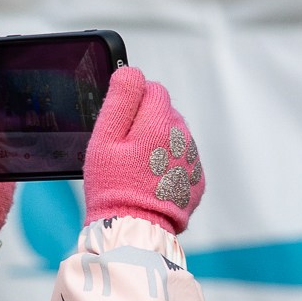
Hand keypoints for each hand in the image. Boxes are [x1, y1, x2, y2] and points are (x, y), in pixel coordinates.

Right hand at [80, 66, 203, 232]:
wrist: (135, 230)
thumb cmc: (113, 185)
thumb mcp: (105, 139)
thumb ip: (120, 101)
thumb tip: (131, 70)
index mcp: (161, 122)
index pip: (154, 89)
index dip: (134, 102)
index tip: (120, 124)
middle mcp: (183, 137)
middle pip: (166, 113)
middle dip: (147, 123)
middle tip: (124, 150)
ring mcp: (193, 160)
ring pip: (175, 137)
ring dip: (158, 144)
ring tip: (137, 169)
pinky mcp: (196, 181)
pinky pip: (181, 161)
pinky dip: (167, 165)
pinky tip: (149, 182)